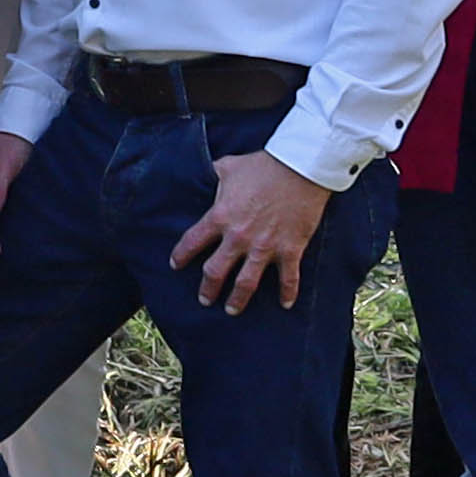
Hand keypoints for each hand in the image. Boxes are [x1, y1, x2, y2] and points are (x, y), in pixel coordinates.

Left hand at [171, 150, 334, 314]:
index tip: (176, 265)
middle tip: (205, 299)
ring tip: (231, 310)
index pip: (192, 242)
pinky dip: (287, 293)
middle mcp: (238, 237)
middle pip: (215, 271)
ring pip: (246, 283)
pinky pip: (288, 278)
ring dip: (237, 300)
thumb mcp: (229, 166)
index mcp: (220, 217)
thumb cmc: (263, 165)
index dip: (181, 256)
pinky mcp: (290, 250)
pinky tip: (285, 304)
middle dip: (207, 289)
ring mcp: (265, 247)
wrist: (300, 168)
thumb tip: (205, 173)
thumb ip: (214, 175)